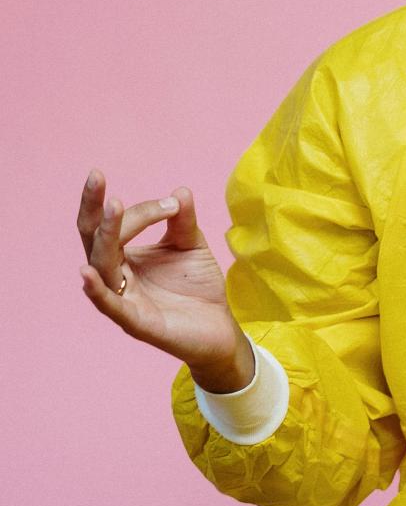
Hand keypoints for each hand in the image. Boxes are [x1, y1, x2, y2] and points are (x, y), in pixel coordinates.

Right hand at [76, 169, 254, 391]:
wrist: (219, 328)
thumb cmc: (196, 287)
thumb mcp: (191, 246)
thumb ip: (183, 221)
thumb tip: (180, 191)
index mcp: (124, 257)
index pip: (116, 225)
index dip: (140, 210)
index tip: (171, 203)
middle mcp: (116, 277)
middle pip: (94, 240)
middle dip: (93, 208)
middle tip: (96, 177)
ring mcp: (123, 300)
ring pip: (102, 267)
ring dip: (106, 236)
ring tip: (110, 208)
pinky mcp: (136, 323)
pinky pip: (110, 306)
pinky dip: (96, 290)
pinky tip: (86, 273)